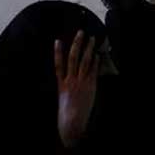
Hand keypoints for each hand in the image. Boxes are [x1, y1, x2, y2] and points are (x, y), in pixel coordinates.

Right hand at [54, 31, 98, 147]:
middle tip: (80, 33)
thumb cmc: (66, 111)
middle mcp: (70, 81)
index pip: (58, 64)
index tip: (57, 41)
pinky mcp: (90, 87)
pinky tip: (97, 55)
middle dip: (76, 44)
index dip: (57, 52)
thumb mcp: (62, 97)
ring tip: (91, 39)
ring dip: (88, 49)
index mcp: (61, 84)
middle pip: (73, 58)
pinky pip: (93, 71)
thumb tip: (67, 75)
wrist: (72, 121)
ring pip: (84, 62)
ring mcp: (80, 83)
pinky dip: (95, 62)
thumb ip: (65, 85)